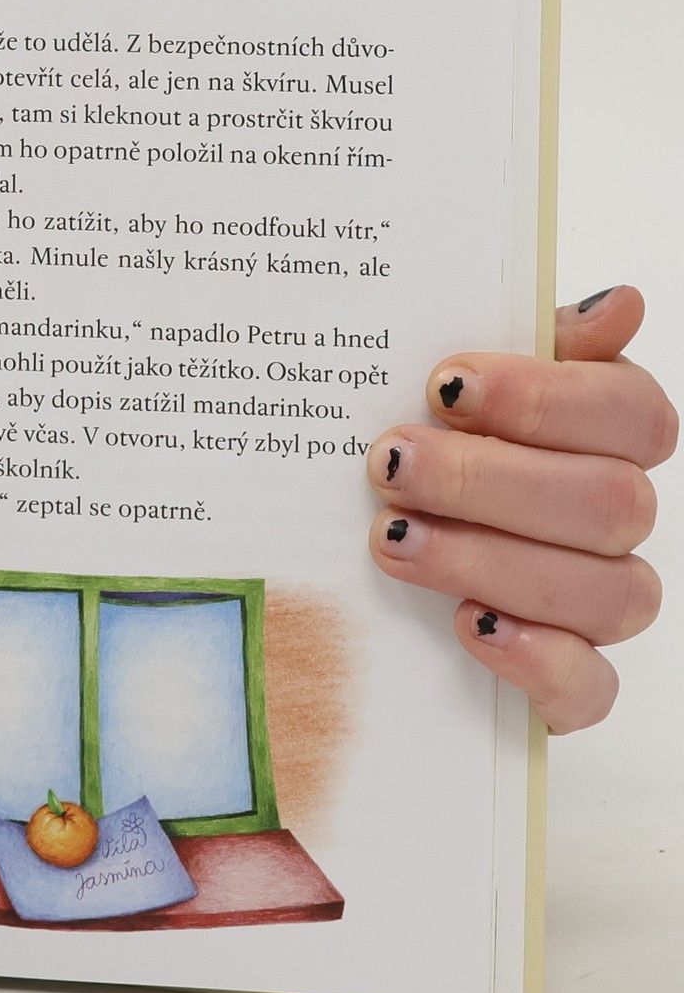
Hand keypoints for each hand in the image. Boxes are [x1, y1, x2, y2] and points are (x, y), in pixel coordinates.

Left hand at [367, 285, 672, 732]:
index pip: (629, 413)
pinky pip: (591, 688)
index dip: (545, 398)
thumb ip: (529, 342)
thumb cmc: (419, 453)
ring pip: (606, 591)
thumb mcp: (451, 394)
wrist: (363, 561)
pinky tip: (468, 626)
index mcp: (603, 438)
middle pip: (609, 502)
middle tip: (388, 464)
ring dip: (490, 560)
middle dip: (488, 480)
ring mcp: (598, 603)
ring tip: (392, 537)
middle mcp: (616, 520)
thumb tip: (621, 305)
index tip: (443, 383)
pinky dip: (537, 660)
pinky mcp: (566, 684)